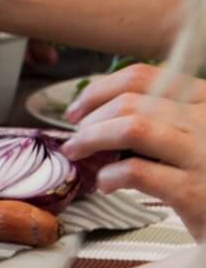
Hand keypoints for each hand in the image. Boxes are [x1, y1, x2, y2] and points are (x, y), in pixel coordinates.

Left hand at [65, 64, 205, 237]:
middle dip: (90, 120)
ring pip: (132, 128)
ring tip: (78, 155)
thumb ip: (158, 119)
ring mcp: (201, 154)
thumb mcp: (191, 136)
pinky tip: (106, 184)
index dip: (98, 91)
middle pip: (131, 102)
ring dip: (92, 140)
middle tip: (75, 140)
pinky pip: (137, 171)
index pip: (143, 76)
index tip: (76, 111)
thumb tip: (98, 115)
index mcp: (204, 100)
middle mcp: (205, 120)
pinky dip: (109, 175)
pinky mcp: (192, 190)